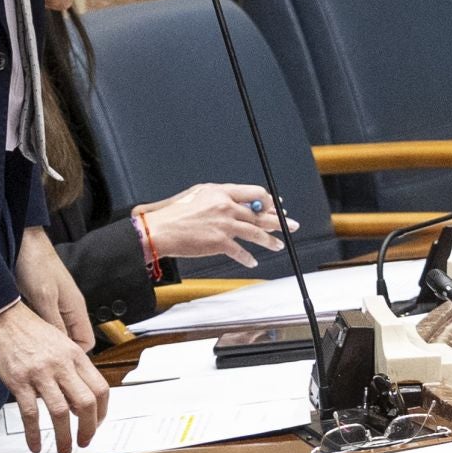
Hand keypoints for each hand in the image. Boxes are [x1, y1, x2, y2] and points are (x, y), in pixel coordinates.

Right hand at [0, 299, 109, 452]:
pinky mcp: (19, 380)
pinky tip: (35, 443)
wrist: (0, 315)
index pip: (100, 388)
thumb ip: (70, 367)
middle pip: (86, 403)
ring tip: (63, 449)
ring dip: (64, 436)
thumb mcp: (59, 343)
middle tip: (84, 442)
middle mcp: (61, 364)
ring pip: (60, 412)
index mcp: (75, 354)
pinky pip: (31, 413)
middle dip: (88, 429)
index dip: (102, 412)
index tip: (96, 423)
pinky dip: (34, 433)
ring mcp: (40, 372)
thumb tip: (77, 397)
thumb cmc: (28, 328)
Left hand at [16, 227, 93, 350]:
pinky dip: (38, 332)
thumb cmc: (35, 263)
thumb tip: (62, 350)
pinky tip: (25, 335)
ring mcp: (57, 306)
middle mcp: (70, 309)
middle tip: (43, 359)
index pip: (87, 343)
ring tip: (33, 349)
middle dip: (59, 352)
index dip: (75, 356)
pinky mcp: (44, 302)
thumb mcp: (44, 297)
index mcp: (77, 308)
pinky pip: (46, 324)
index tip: (58, 364)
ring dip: (47, 342)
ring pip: (58, 334)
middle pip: (72, 341)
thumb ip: (54, 323)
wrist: (22, 241)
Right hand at [137, 183, 295, 266]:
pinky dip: (248, 258)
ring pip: (255, 232)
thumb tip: (237, 203)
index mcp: (220, 191)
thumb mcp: (198, 194)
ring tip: (278, 245)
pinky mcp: (219, 242)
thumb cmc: (174, 213)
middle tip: (291, 224)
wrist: (160, 229)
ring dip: (270, 240)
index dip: (268, 201)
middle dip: (279, 220)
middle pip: (260, 213)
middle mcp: (225, 206)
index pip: (254, 193)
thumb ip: (219, 197)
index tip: (275, 206)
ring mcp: (224, 225)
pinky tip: (253, 261)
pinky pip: (240, 251)